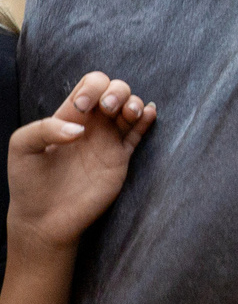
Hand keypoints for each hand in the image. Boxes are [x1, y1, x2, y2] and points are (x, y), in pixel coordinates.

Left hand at [8, 73, 156, 255]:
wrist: (44, 218)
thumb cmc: (28, 182)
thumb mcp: (22, 148)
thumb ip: (44, 129)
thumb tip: (80, 131)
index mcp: (69, 116)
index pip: (90, 85)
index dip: (92, 88)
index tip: (82, 108)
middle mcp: (91, 125)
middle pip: (115, 90)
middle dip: (117, 91)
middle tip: (109, 108)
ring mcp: (108, 141)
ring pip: (131, 108)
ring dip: (134, 102)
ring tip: (128, 114)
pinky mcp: (120, 159)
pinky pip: (139, 134)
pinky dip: (148, 120)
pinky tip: (148, 113)